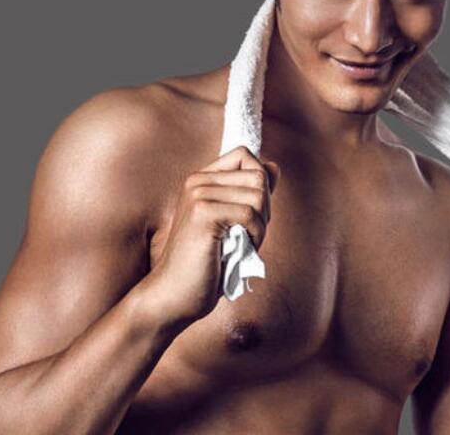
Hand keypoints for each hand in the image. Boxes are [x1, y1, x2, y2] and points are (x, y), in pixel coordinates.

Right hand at [145, 146, 280, 323]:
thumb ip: (251, 192)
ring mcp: (198, 195)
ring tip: (244, 244)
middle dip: (265, 208)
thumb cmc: (205, 263)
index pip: (245, 155)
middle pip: (258, 174)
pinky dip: (255, 235)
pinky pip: (250, 214)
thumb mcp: (233, 222)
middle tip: (250, 234)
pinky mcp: (202, 213)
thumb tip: (274, 166)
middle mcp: (197, 181)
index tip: (251, 213)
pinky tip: (241, 249)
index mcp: (201, 180)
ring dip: (261, 225)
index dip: (260, 183)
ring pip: (258, 194)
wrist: (174, 295)